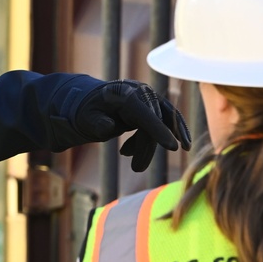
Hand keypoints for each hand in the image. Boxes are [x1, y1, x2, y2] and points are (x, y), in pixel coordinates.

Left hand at [72, 79, 190, 171]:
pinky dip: (170, 135)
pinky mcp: (156, 104)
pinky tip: (176, 147)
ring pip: (164, 123)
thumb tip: (108, 127)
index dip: (159, 131)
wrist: (93, 102)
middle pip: (154, 123)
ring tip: (135, 164)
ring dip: (150, 146)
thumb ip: (97, 124)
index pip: (145, 114)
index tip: (173, 148)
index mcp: (125, 95)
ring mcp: (151, 97)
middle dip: (147, 148)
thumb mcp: (87, 119)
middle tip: (136, 169)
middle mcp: (142, 92)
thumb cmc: (90, 112)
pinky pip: (169, 120)